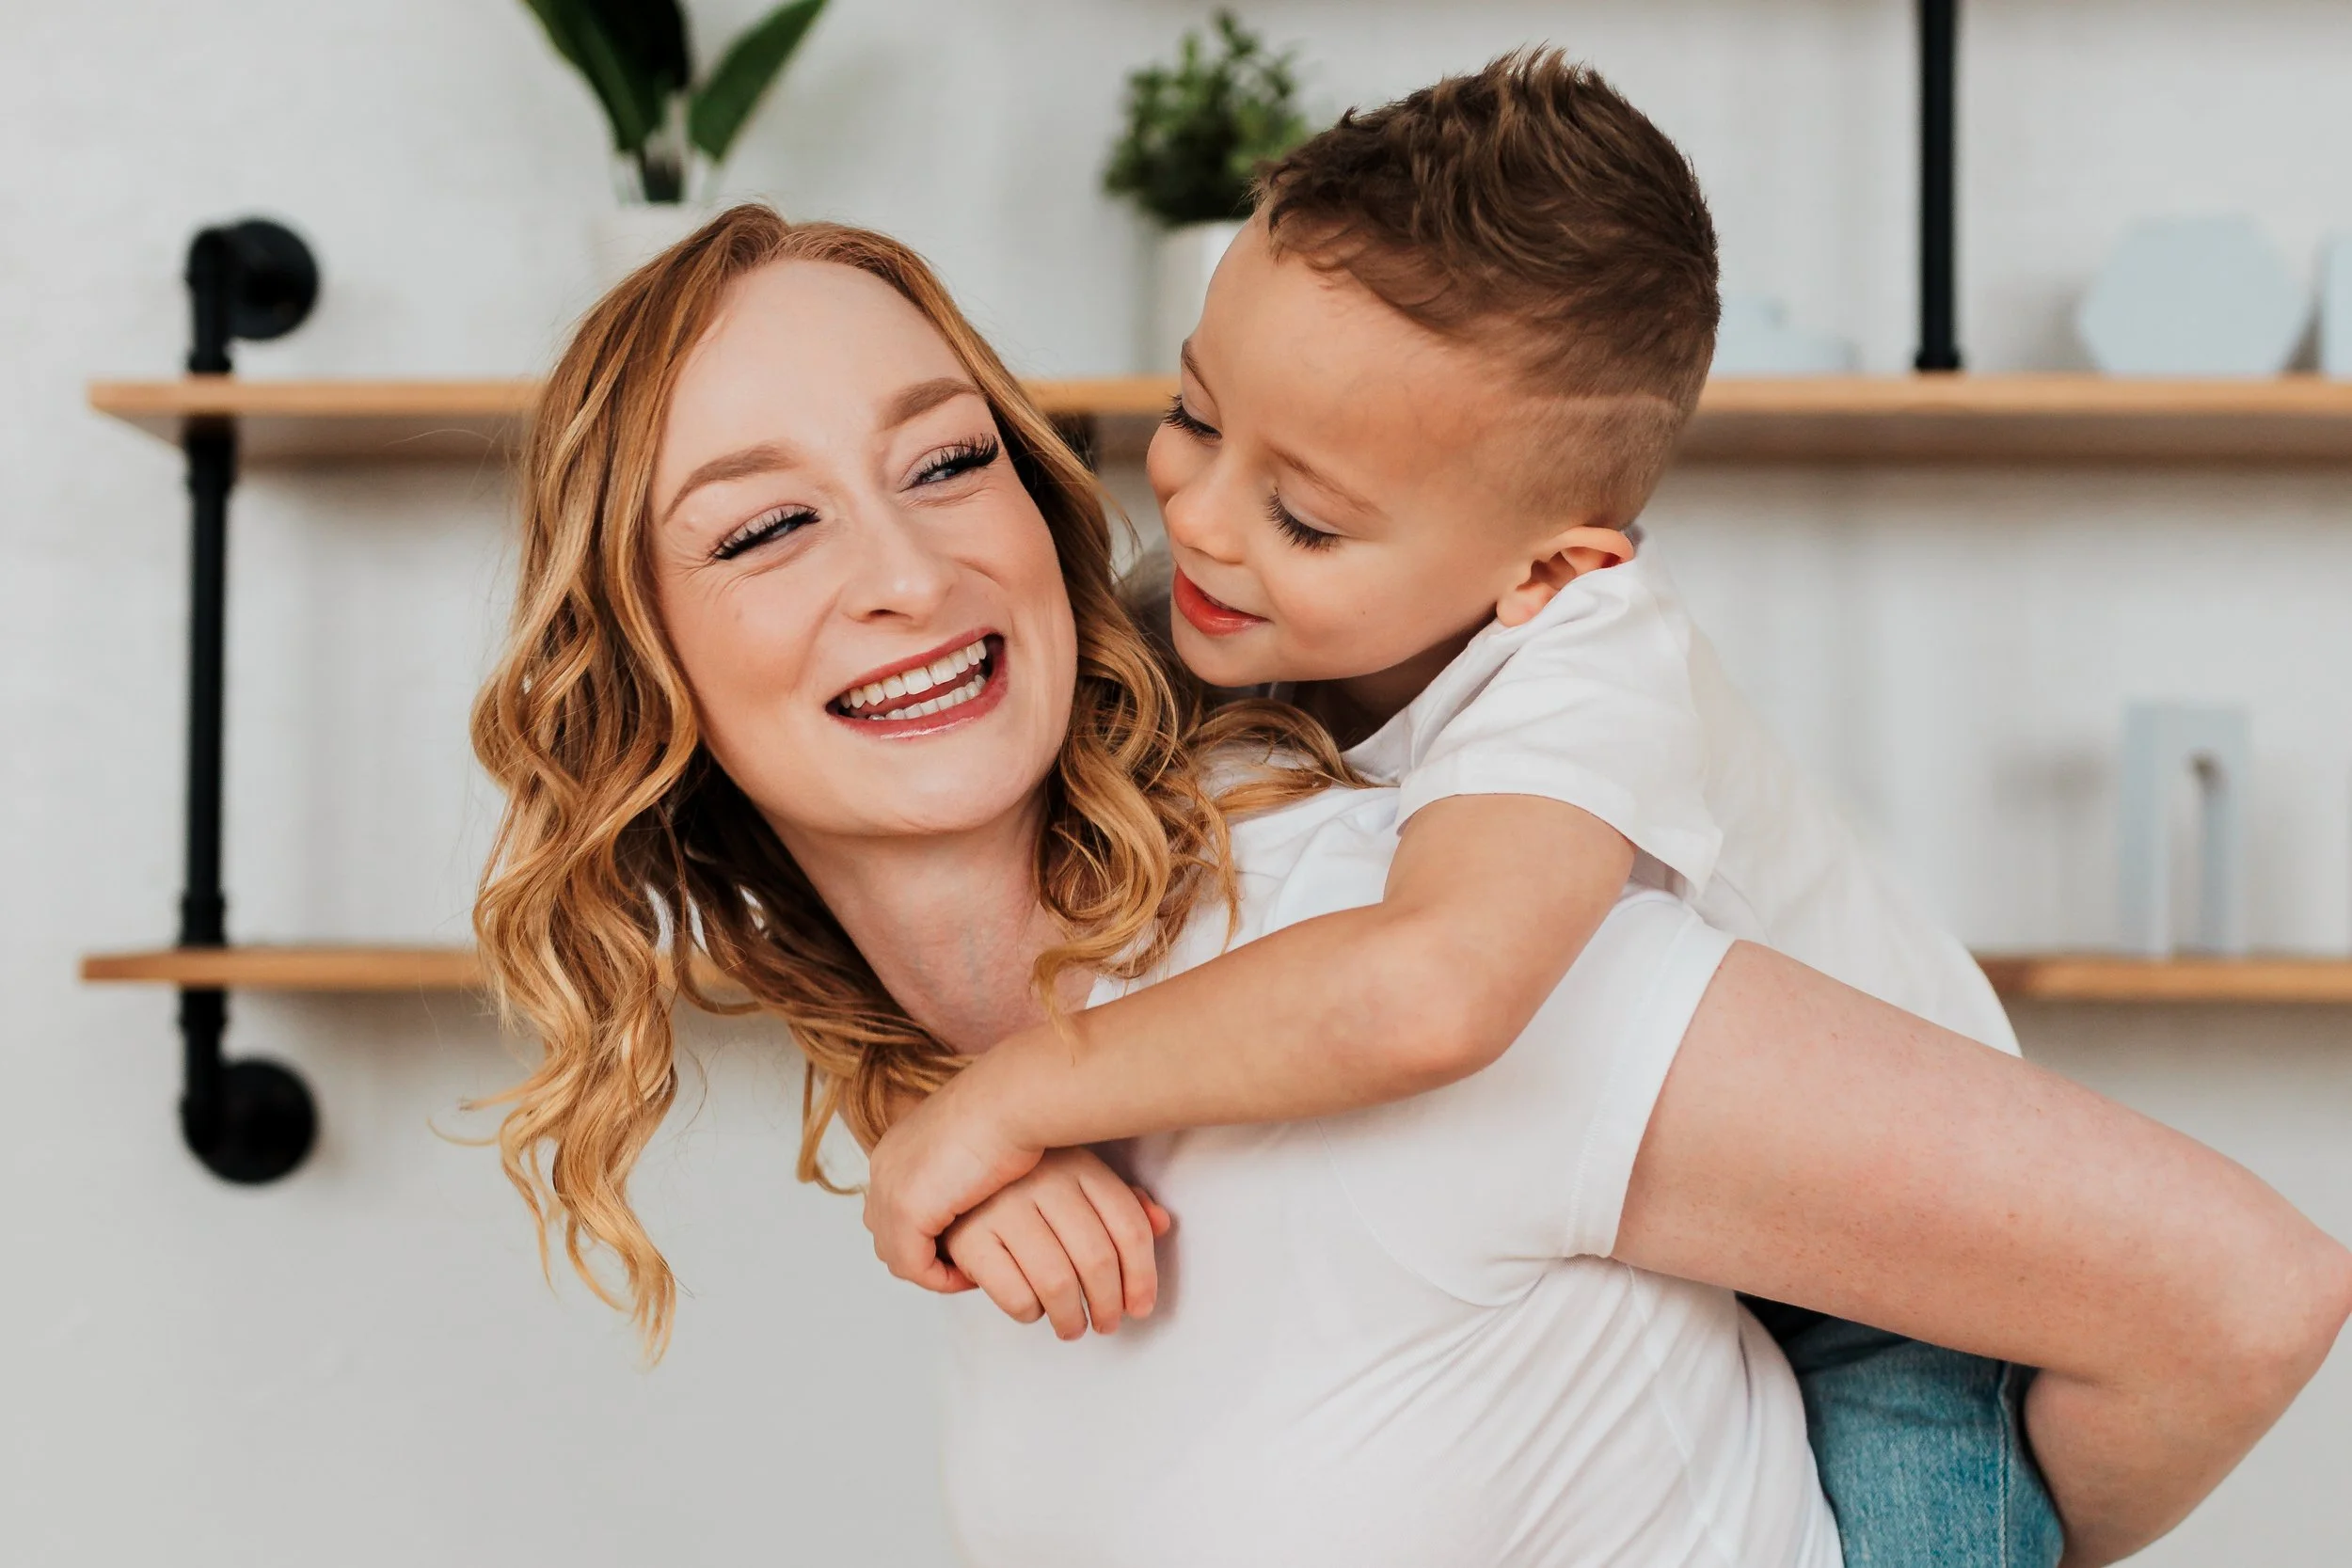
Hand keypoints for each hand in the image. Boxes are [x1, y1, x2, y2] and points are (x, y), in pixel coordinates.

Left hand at [865, 1062, 1044, 1291]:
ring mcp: (892, 1187)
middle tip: (965, 1265)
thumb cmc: (1010, 1111)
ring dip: (931, 1271)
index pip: (894, 1206)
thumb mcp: (977, 1138)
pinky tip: (970, 1274)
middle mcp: (886, 1166)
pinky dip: (939, 1278)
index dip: (926, 1233)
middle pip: (888, 1232)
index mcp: (898, 1147)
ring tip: (970, 1273)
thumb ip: (962, 1163)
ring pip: (896, 1253)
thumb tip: (976, 1187)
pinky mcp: (907, 1209)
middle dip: (923, 1256)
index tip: (965, 1241)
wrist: (1012, 1099)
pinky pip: (912, 1265)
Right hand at [941, 1147, 1173, 1338]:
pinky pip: (1014, 1293)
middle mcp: (1043, 1180)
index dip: (1142, 1275)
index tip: (1141, 1306)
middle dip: (1109, 1304)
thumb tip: (1164, 1223)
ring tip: (1074, 1327)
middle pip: (1097, 1258)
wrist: (944, 1163)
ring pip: (1058, 1281)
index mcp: (1078, 1164)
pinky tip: (1033, 1310)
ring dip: (1072, 1317)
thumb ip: (1119, 1202)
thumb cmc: (1020, 1182)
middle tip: (1108, 1324)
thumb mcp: (1074, 1178)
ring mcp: (1003, 1207)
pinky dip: (1030, 1312)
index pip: (1128, 1226)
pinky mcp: (969, 1237)